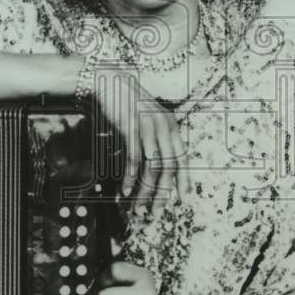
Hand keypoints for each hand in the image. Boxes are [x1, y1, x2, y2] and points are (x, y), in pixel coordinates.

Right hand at [93, 65, 190, 213]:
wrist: (109, 82)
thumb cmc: (127, 104)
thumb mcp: (147, 120)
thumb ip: (155, 140)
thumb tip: (157, 168)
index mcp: (171, 126)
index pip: (182, 157)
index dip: (184, 179)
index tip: (183, 199)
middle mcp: (164, 126)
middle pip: (168, 166)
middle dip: (162, 193)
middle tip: (155, 212)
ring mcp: (148, 126)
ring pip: (151, 166)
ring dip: (144, 190)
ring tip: (137, 206)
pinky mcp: (131, 126)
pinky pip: (133, 157)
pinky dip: (130, 177)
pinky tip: (126, 189)